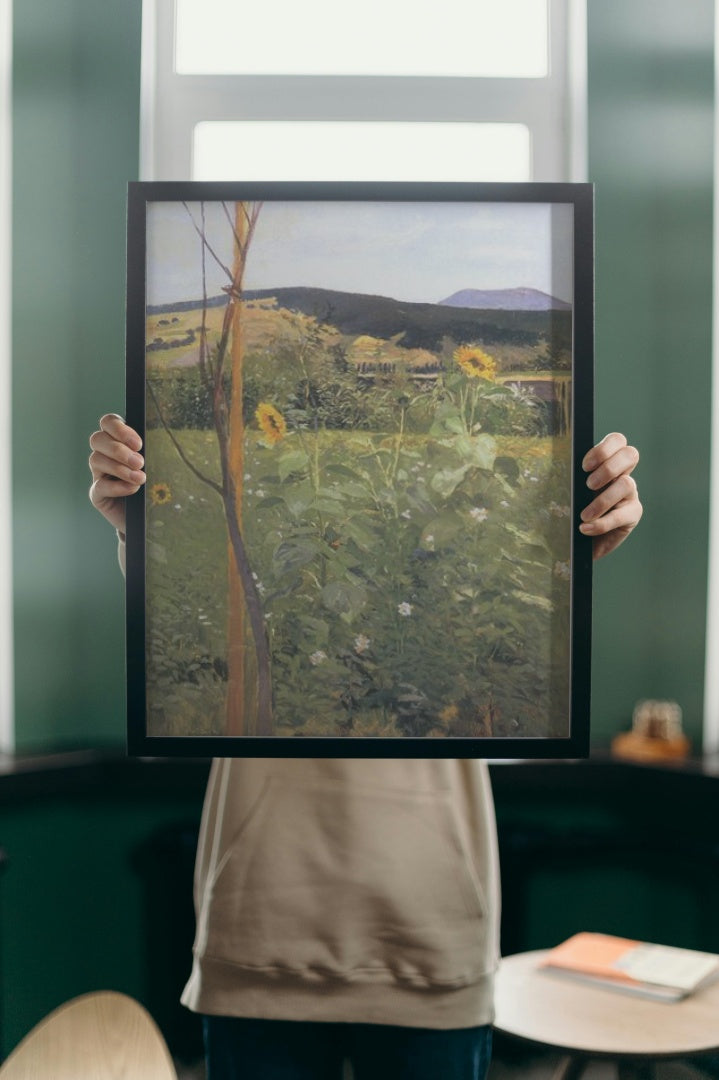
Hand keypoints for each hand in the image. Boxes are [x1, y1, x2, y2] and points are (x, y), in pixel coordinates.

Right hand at [88, 414, 145, 534]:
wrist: (151, 515)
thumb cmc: (156, 485)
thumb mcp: (157, 465)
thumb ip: (151, 452)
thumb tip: (152, 446)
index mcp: (118, 440)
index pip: (108, 422)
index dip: (119, 429)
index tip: (138, 444)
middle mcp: (105, 454)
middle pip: (97, 439)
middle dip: (118, 449)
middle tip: (139, 462)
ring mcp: (99, 474)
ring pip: (95, 460)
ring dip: (119, 468)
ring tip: (140, 478)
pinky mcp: (97, 494)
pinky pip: (99, 486)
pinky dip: (116, 487)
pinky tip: (132, 489)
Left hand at [579, 432, 641, 559]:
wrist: (577, 541)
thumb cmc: (570, 512)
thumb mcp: (568, 491)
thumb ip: (571, 478)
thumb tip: (559, 468)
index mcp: (606, 462)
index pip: (617, 440)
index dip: (604, 449)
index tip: (584, 466)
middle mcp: (622, 474)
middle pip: (630, 454)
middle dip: (608, 468)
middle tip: (589, 485)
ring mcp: (630, 494)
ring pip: (627, 484)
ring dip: (602, 500)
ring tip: (584, 515)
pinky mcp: (632, 514)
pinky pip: (622, 515)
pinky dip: (602, 523)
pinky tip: (585, 528)